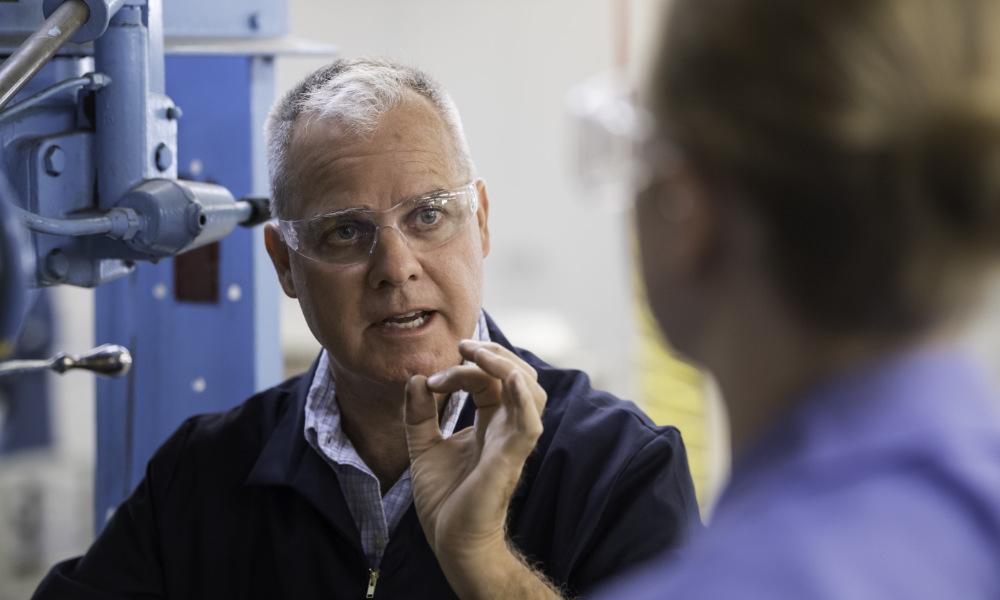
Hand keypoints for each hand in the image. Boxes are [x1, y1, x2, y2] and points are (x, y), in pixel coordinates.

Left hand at [404, 340, 546, 593]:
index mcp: (491, 424)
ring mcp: (512, 443)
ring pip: (532, 391)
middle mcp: (506, 429)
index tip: (431, 380)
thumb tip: (415, 379)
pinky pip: (529, 425)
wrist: (450, 541)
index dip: (463, 369)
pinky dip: (523, 399)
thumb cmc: (444, 500)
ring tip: (478, 355)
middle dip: (494, 353)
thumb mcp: (422, 449)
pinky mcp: (510, 460)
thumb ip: (419, 415)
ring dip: (507, 366)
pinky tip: (508, 379)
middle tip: (464, 346)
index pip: (490, 380)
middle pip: (519, 375)